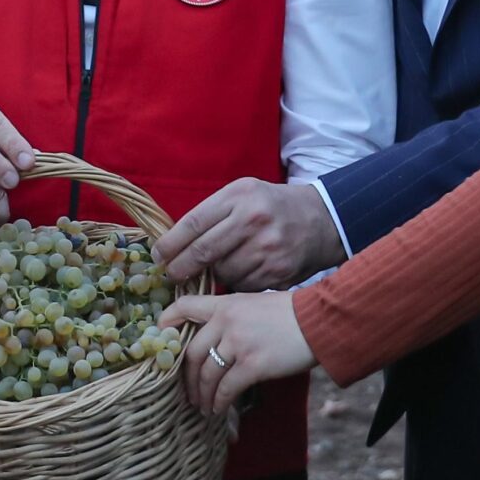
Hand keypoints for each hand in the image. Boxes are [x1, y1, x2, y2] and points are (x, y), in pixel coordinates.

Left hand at [157, 179, 342, 288]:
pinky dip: (234, 284)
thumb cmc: (270, 206)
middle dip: (180, 268)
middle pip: (203, 252)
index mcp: (240, 195)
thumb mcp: (242, 194)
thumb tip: (174, 245)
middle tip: (171, 275)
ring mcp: (268, 248)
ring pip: (222, 273)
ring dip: (211, 277)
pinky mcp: (278, 271)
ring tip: (213, 270)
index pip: (193, 223)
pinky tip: (239, 273)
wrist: (321, 220)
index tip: (158, 256)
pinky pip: (242, 286)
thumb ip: (212, 214)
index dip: (170, 244)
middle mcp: (253, 219)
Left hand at [161, 292, 316, 413]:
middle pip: (191, 352)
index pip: (184, 306)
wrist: (320, 321)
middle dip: (186, 377)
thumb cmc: (291, 314)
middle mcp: (226, 322)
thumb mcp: (254, 303)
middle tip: (188, 392)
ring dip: (202, 395)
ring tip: (203, 407)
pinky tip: (218, 409)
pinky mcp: (252, 364)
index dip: (166, 323)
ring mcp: (238, 344)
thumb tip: (214, 340)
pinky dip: (219, 402)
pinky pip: (226, 388)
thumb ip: (231, 316)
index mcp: (225, 304)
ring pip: (206, 374)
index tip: (161, 340)